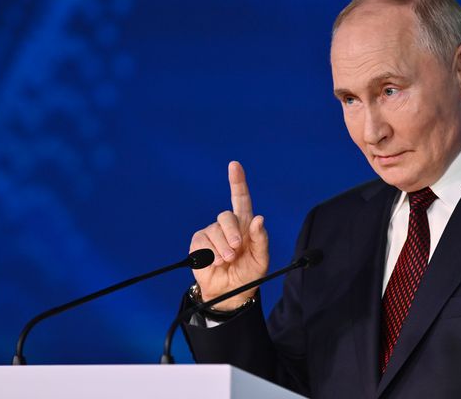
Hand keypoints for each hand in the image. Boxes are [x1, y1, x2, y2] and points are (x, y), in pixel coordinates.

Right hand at [190, 161, 268, 309]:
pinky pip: (203, 241)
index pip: (241, 199)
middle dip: (233, 232)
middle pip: (227, 216)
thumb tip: (259, 218)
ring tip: (227, 260)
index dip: (237, 181)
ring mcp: (212, 233)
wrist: (231, 294)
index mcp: (245, 225)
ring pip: (215, 230)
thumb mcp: (261, 259)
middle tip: (236, 249)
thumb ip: (261, 239)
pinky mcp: (199, 243)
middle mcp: (228, 226)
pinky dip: (210, 254)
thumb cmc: (248, 274)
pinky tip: (215, 262)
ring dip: (222, 247)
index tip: (234, 165)